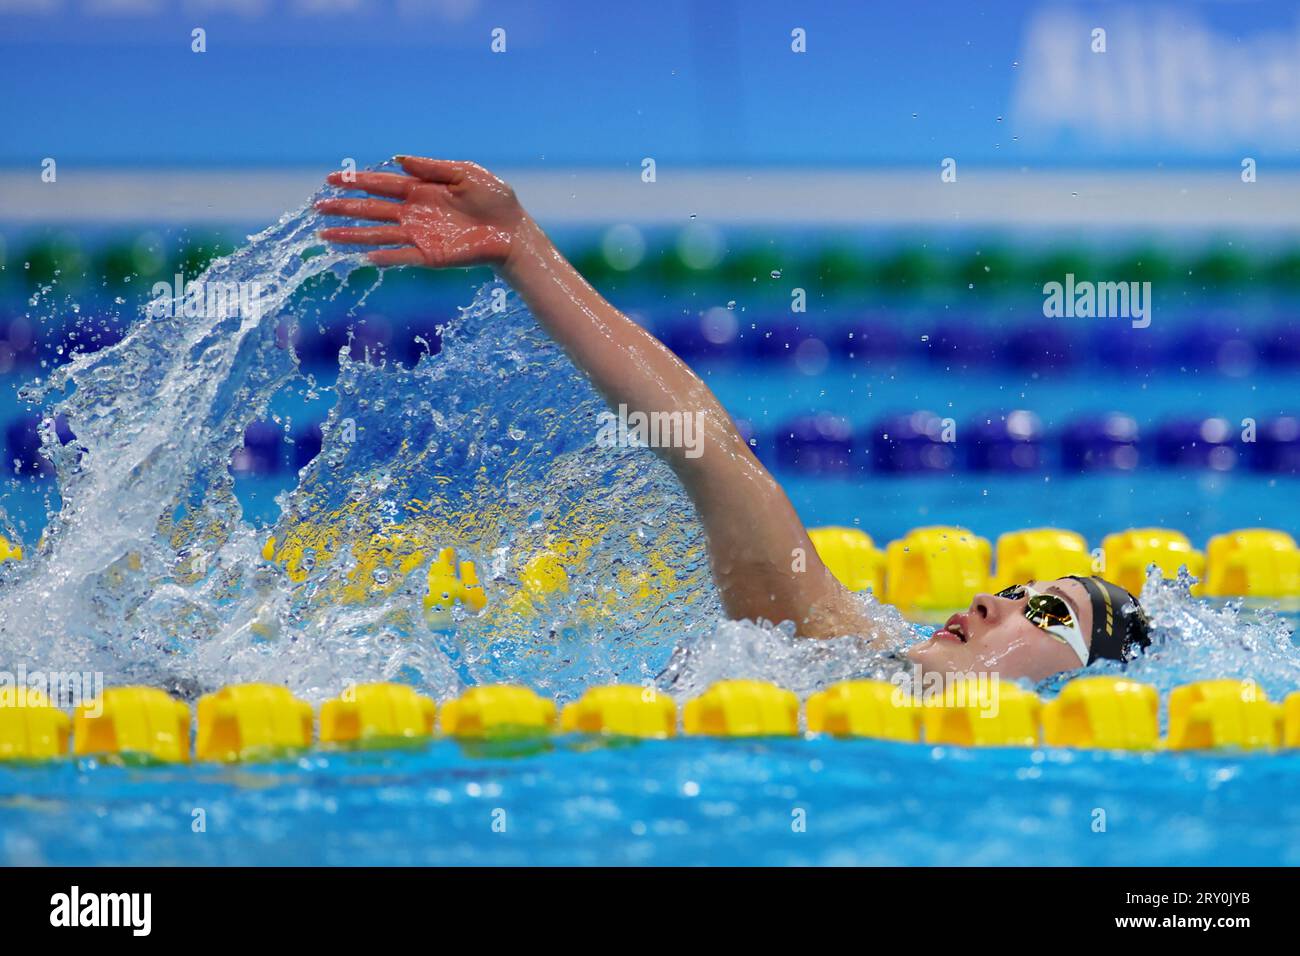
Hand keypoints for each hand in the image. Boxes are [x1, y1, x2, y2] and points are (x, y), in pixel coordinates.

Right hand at [316, 156, 524, 268]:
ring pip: (379, 235)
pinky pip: (402, 257)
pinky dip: (384, 257)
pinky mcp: (430, 256)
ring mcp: (420, 235)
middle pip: (372, 210)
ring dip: (353, 235)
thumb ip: (433, 169)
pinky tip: (363, 257)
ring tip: (326, 235)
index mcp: (421, 190)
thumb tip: (399, 160)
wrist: (513, 232)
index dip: (357, 182)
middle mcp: (415, 213)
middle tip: (317, 207)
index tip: (332, 179)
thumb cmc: (494, 200)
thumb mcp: (466, 174)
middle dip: (345, 208)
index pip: (382, 185)